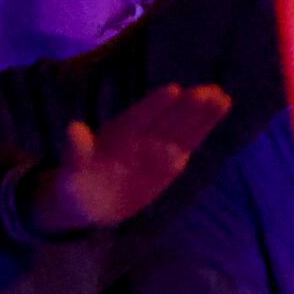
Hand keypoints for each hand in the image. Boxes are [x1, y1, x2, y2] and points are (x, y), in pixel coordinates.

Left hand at [27, 85, 231, 232]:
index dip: (154, 105)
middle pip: (166, 120)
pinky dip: (200, 132)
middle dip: (188, 106)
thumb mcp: (70, 172)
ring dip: (201, 115)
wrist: (88, 203)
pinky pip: (187, 146)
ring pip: (181, 129)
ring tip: (222, 97)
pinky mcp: (167, 164)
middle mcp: (139, 137)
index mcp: (116, 135)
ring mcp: (154, 149)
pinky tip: (216, 115)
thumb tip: (73, 130)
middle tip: (212, 91)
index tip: (174, 90)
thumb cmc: (75, 182)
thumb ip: (76, 152)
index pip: (139, 117)